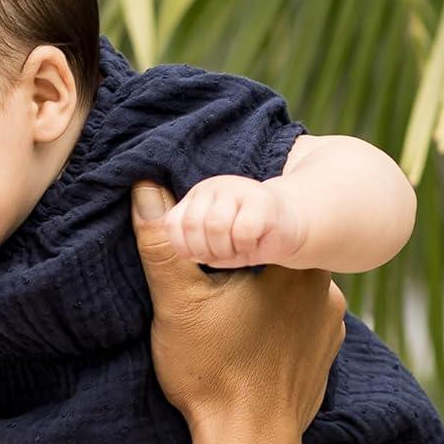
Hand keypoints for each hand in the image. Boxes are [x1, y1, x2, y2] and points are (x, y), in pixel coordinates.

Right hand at [132, 182, 343, 437]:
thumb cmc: (215, 374)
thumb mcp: (178, 303)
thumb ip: (163, 244)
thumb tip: (146, 188)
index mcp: (298, 263)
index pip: (265, 220)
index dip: (232, 228)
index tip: (207, 246)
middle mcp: (327, 287)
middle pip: (277, 254)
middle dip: (245, 261)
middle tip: (211, 280)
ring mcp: (331, 325)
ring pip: (289, 289)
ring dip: (262, 294)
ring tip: (227, 313)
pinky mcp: (324, 355)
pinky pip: (298, 322)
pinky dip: (274, 325)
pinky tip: (247, 339)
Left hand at [161, 175, 304, 269]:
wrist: (287, 228)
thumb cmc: (243, 241)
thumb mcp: (207, 246)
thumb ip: (180, 242)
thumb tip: (155, 225)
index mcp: (193, 198)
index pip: (172, 224)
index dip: (186, 249)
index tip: (203, 255)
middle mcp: (211, 187)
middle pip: (192, 225)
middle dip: (208, 251)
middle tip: (225, 254)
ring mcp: (236, 188)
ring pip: (216, 226)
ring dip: (228, 249)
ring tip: (239, 248)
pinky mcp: (261, 198)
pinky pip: (242, 231)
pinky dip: (247, 246)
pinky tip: (255, 243)